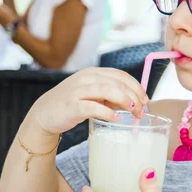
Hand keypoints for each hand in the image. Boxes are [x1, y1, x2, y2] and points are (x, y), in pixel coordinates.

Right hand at [29, 67, 148, 135]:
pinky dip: (108, 113)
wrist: (45, 114)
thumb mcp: (92, 95)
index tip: (145, 99)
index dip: (136, 86)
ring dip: (124, 101)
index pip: (120, 75)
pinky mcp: (72, 106)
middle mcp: (85, 78)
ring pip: (107, 90)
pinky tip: (116, 118)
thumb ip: (110, 95)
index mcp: (93, 73)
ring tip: (133, 112)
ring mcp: (78, 91)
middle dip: (134, 96)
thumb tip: (134, 102)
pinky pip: (93, 107)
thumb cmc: (72, 104)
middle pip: (117, 82)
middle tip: (142, 110)